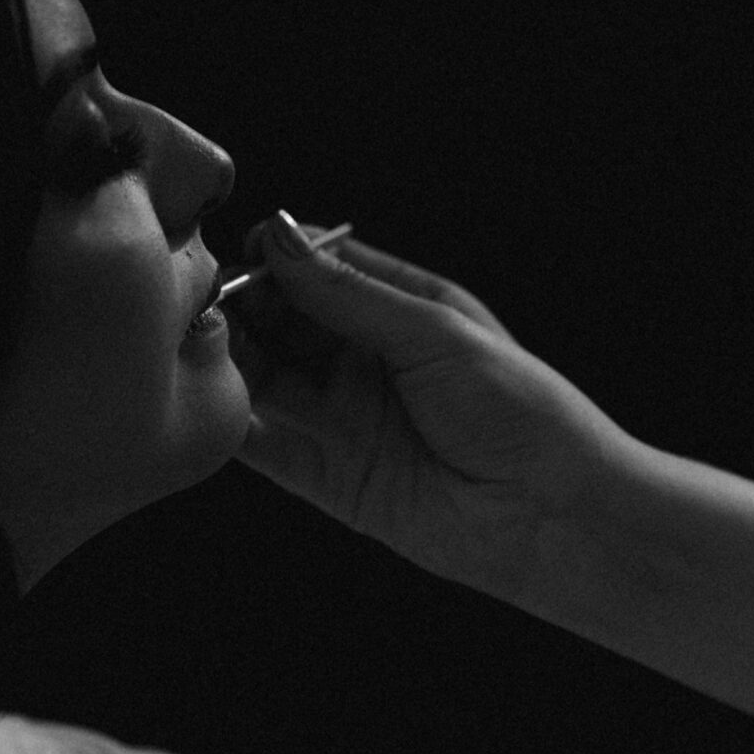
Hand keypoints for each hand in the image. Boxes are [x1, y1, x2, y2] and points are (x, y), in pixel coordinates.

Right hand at [227, 213, 632, 602]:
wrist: (554, 516)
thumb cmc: (521, 410)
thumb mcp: (434, 333)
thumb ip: (349, 293)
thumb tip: (280, 237)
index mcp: (401, 311)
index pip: (320, 268)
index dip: (278, 258)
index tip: (243, 253)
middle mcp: (365, 360)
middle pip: (282, 320)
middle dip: (245, 306)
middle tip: (209, 300)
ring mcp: (343, 417)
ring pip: (264, 376)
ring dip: (229, 358)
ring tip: (200, 342)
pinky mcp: (326, 475)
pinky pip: (264, 443)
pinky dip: (231, 420)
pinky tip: (207, 397)